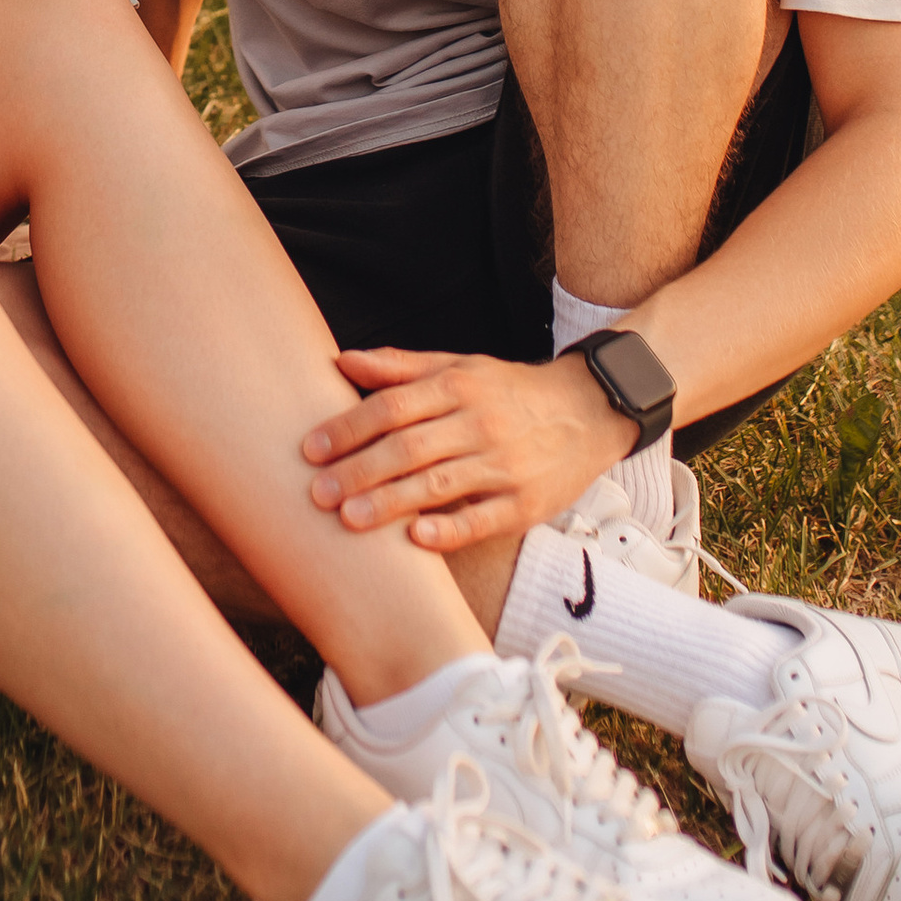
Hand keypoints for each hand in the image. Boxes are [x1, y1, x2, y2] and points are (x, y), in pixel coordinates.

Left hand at [302, 346, 629, 552]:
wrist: (589, 411)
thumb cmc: (508, 392)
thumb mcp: (460, 368)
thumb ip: (400, 368)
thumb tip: (341, 360)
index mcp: (458, 387)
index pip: (394, 406)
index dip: (349, 427)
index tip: (310, 449)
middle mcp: (479, 423)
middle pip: (410, 447)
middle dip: (359, 470)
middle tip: (317, 492)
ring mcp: (504, 465)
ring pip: (440, 484)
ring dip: (391, 502)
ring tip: (348, 520)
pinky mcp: (525, 503)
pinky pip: (483, 518)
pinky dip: (450, 529)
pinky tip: (417, 539)